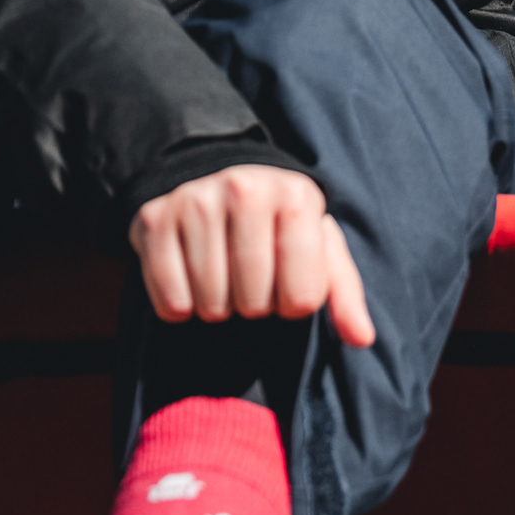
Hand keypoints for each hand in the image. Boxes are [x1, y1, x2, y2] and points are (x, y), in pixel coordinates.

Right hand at [129, 166, 374, 349]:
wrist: (216, 176)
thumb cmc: (277, 225)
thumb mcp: (318, 247)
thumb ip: (344, 293)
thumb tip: (361, 338)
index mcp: (296, 197)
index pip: (302, 298)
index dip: (294, 303)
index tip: (286, 283)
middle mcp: (245, 190)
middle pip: (253, 303)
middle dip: (253, 305)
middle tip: (249, 281)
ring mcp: (195, 201)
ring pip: (210, 305)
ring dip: (217, 307)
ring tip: (222, 278)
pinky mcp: (154, 218)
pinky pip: (170, 301)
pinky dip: (180, 307)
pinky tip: (190, 280)